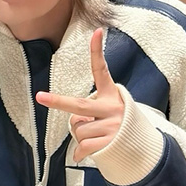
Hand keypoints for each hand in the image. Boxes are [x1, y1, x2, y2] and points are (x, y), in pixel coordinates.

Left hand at [36, 28, 123, 161]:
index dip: (97, 51)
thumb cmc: (121, 126)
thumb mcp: (112, 111)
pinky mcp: (110, 144)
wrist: (144, 149)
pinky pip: (82, 147)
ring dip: (80, 137)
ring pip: (78, 130)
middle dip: (57, 101)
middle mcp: (112, 108)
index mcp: (112, 95)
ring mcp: (112, 126)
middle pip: (79, 106)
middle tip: (40, 97)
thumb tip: (76, 126)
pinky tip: (87, 153)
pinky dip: (80, 153)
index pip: (102, 70)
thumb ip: (92, 113)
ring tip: (96, 137)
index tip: (96, 32)